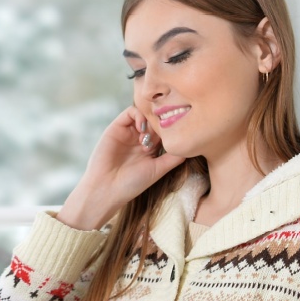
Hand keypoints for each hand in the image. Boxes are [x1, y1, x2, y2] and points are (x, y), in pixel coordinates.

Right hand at [57, 105, 185, 230]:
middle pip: (155, 120)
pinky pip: (130, 112)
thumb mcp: (159, 169)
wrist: (107, 188)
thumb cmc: (132, 183)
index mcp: (150, 148)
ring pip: (144, 114)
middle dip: (161, 125)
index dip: (171, 130)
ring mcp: (128, 132)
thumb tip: (192, 146)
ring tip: (148, 138)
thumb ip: (174, 157)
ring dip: (150, 121)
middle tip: (161, 138)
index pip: (165, 131)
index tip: (174, 138)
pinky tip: (142, 128)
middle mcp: (139, 138)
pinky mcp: (116, 127)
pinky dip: (139, 115)